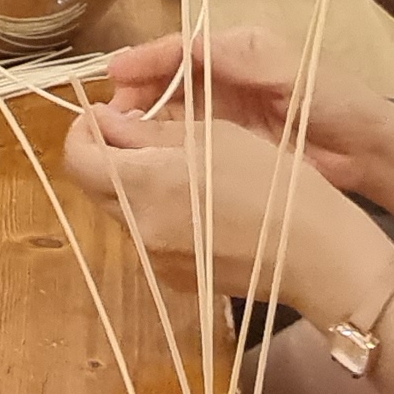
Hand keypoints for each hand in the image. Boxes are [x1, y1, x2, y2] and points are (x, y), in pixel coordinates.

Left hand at [64, 105, 393, 316]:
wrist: (316, 252)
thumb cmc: (272, 180)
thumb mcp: (214, 136)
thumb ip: (149, 132)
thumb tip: (105, 122)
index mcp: (146, 185)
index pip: (78, 159)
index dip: (82, 131)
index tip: (103, 114)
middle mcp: (139, 228)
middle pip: (94, 187)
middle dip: (106, 155)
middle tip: (139, 132)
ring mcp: (154, 260)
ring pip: (121, 211)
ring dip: (132, 184)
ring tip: (176, 166)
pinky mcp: (174, 279)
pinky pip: (147, 237)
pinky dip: (155, 213)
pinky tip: (195, 204)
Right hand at [96, 29, 393, 191]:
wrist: (365, 151)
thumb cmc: (331, 99)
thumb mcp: (288, 71)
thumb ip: (239, 59)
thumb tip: (188, 43)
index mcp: (237, 49)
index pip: (181, 49)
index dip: (146, 59)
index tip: (115, 73)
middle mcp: (224, 77)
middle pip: (167, 80)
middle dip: (136, 92)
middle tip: (108, 114)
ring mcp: (223, 114)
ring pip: (170, 112)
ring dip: (142, 120)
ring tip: (115, 135)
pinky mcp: (225, 146)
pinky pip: (185, 142)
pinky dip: (161, 145)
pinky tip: (141, 154)